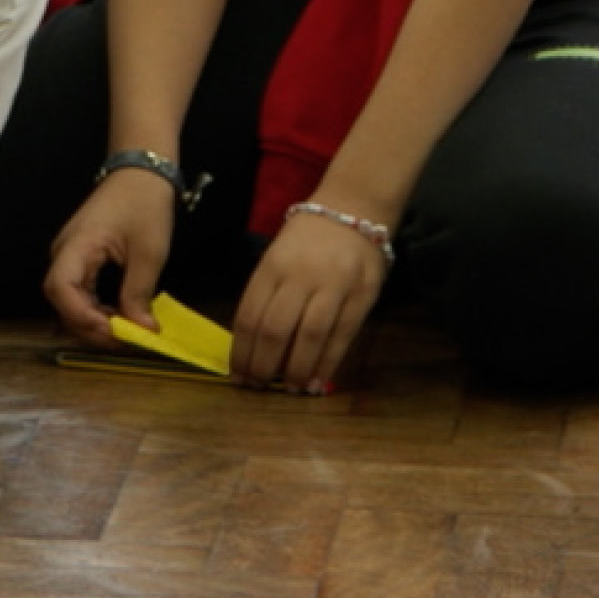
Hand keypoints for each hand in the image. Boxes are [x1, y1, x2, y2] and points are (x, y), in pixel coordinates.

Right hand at [41, 162, 178, 346]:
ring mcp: (70, 254)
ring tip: (125, 330)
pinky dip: (96, 308)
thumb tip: (142, 331)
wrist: (142, 171)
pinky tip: (118, 316)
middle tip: (124, 340)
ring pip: (69, 299)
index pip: (61, 288)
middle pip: (62, 299)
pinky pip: (80, 290)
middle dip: (89, 325)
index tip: (113, 332)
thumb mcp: (149, 252)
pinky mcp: (80, 257)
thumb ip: (139, 294)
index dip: (82, 317)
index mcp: (76, 244)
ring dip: (93, 320)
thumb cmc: (145, 204)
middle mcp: (65, 251)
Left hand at [230, 202, 385, 392]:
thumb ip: (267, 295)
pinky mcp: (361, 295)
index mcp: (272, 266)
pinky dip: (328, 363)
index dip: (241, 351)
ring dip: (297, 369)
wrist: (353, 208)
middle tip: (259, 387)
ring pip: (309, 335)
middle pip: (276, 329)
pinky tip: (318, 381)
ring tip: (291, 389)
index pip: (249, 315)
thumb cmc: (308, 240)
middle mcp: (300, 275)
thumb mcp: (277, 257)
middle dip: (264, 365)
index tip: (237, 376)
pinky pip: (341, 335)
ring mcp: (333, 284)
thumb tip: (254, 346)